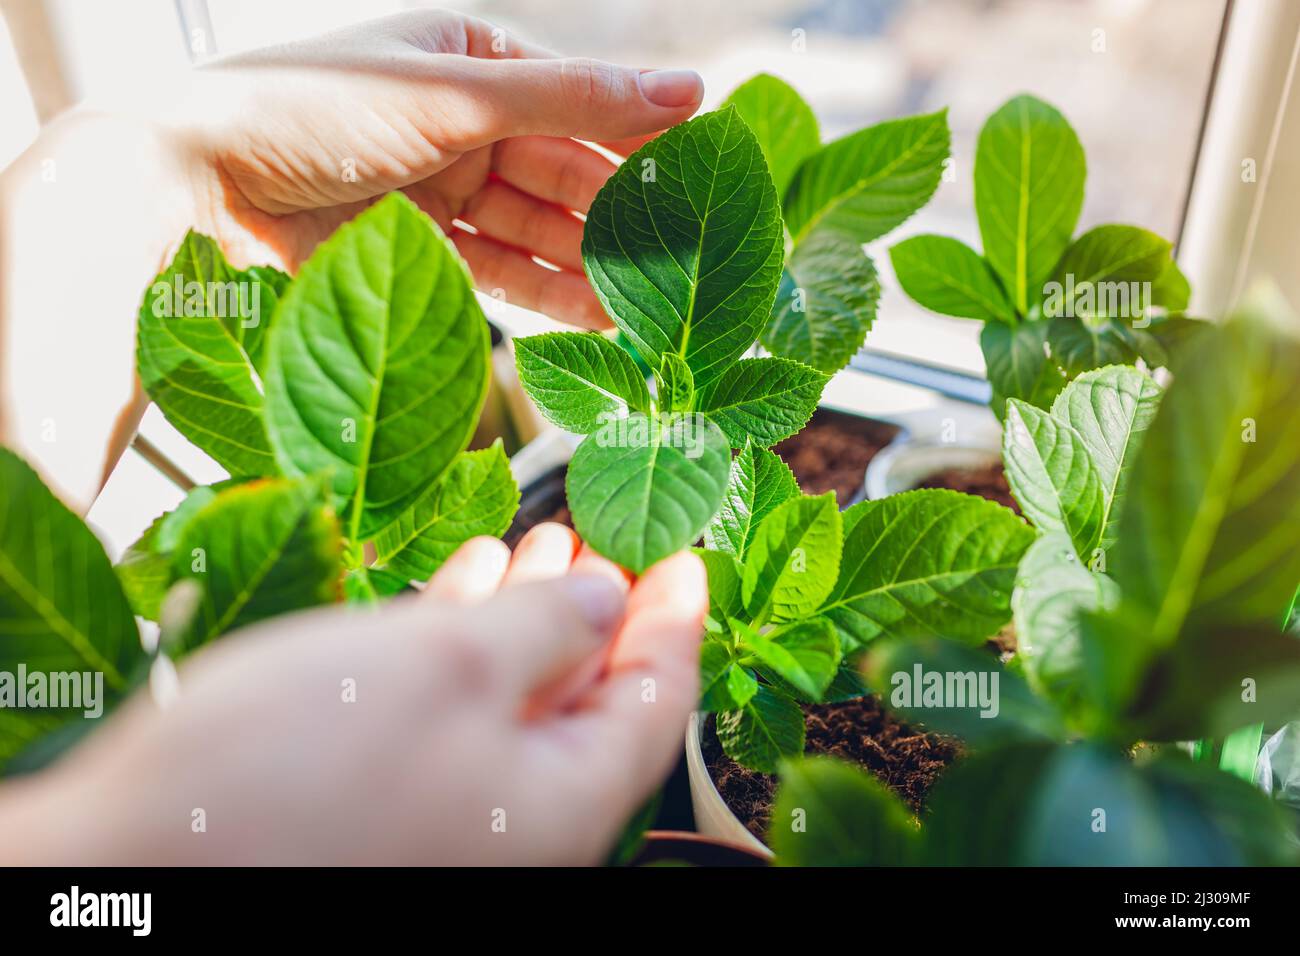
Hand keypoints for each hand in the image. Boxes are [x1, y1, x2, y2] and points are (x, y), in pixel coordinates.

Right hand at [1, 527, 705, 864]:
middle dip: (602, 611)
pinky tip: (460, 583)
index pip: (655, 704)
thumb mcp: (448, 668)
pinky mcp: (377, 793)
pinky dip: (464, 640)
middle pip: (588, 702)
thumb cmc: (296, 769)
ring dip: (532, 615)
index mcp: (558, 803)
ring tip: (540, 542)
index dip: (675, 623)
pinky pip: (451, 709)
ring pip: (516, 699)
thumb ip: (546, 629)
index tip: (687, 557)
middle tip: (612, 540)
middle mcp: (510, 817)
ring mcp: (442, 808)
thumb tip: (607, 599)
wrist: (130, 864)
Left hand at [185, 9, 702, 328]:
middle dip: (624, 215)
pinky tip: (601, 314)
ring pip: (540, 229)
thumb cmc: (311, 107)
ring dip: (595, 264)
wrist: (194, 186)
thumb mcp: (455, 93)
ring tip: (655, 301)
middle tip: (688, 257)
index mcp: (472, 57)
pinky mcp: (423, 251)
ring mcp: (443, 189)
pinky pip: (503, 271)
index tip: (705, 176)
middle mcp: (465, 122)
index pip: (581, 99)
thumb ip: (574, 100)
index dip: (643, 137)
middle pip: (566, 172)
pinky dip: (548, 293)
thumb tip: (689, 89)